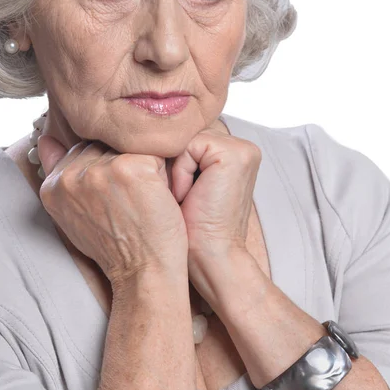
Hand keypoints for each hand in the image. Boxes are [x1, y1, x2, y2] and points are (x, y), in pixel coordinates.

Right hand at [37, 135, 188, 285]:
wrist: (143, 272)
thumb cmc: (115, 246)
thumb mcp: (74, 214)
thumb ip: (59, 174)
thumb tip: (46, 140)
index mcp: (54, 185)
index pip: (83, 149)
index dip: (105, 168)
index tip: (114, 194)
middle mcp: (71, 175)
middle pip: (106, 145)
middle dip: (123, 164)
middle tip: (130, 199)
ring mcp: (100, 170)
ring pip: (129, 147)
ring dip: (143, 166)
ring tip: (143, 197)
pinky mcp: (131, 168)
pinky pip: (155, 152)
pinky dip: (162, 173)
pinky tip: (157, 196)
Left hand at [170, 126, 261, 288]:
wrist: (211, 256)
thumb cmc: (193, 228)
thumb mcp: (186, 183)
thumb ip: (181, 154)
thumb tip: (147, 134)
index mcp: (234, 152)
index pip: (188, 137)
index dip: (171, 162)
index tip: (172, 193)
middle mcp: (242, 146)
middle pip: (185, 136)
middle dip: (172, 165)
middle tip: (178, 198)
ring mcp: (242, 148)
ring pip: (184, 140)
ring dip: (175, 170)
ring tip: (184, 199)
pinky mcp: (233, 153)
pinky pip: (188, 147)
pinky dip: (180, 172)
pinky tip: (188, 196)